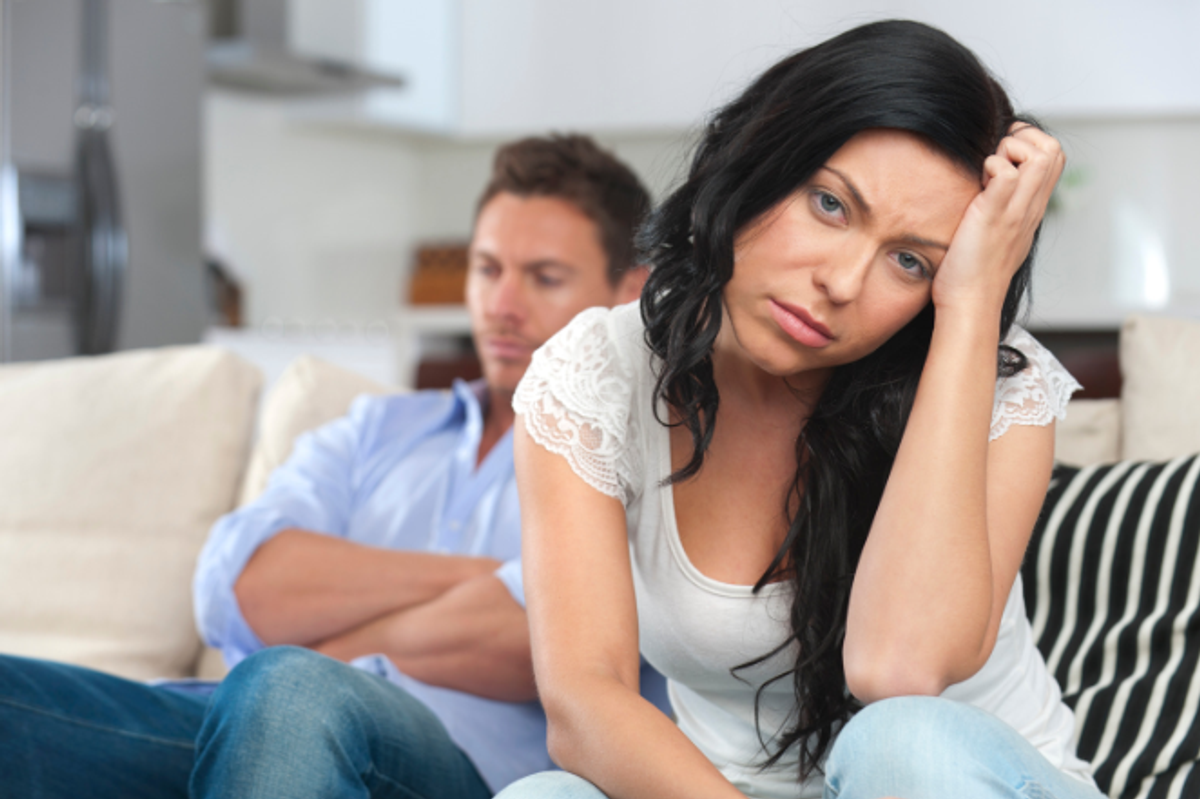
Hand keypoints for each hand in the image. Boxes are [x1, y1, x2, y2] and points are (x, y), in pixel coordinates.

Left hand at [932, 124, 1064, 314]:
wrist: (969, 302)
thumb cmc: (974, 271)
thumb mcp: (1000, 233)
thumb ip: (1004, 208)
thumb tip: (993, 185)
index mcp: (1032, 209)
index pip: (1054, 158)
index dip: (1029, 144)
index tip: (1001, 158)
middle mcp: (1030, 207)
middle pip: (1054, 149)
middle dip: (1023, 139)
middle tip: (995, 160)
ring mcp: (1016, 211)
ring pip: (1040, 155)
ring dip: (1010, 151)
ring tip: (987, 175)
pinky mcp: (994, 215)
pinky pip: (1007, 174)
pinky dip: (992, 168)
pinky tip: (978, 187)